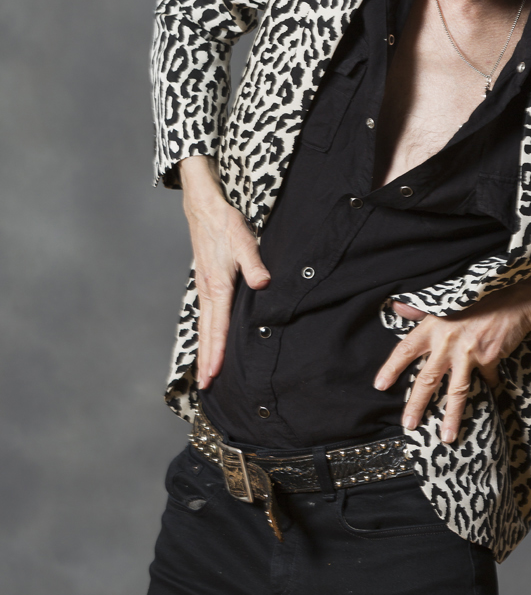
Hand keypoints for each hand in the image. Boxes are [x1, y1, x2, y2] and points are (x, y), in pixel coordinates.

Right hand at [179, 155, 270, 389]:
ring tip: (204, 373)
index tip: (214, 374)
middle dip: (206, 361)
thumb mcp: (244, 239)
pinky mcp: (205, 283)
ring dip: (204, 351)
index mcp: (217, 286)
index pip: (218, 327)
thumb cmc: (225, 223)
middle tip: (205, 386)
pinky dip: (204, 335)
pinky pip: (204, 316)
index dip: (217, 352)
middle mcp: (206, 291)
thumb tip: (263, 283)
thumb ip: (255, 263)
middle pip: (206, 334)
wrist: (204, 207)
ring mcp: (203, 288)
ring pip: (203, 327)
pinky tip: (208, 342)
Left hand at [374, 271, 530, 443]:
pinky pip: (486, 380)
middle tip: (409, 425)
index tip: (380, 386)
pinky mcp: (488, 359)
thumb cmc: (477, 299)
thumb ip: (419, 310)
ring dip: (451, 416)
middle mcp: (446, 342)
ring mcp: (468, 352)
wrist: (514, 300)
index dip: (391, 368)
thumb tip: (396, 306)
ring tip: (447, 437)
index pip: (405, 350)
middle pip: (427, 379)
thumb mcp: (445, 301)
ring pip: (456, 391)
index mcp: (432, 327)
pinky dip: (489, 386)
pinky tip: (491, 390)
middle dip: (417, 405)